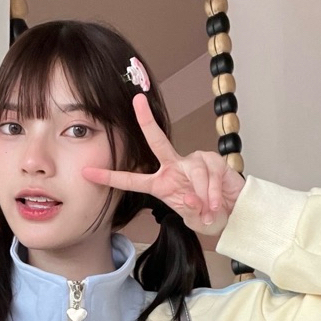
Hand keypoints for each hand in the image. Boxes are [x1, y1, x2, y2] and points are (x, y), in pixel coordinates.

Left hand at [82, 94, 245, 236]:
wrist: (232, 211)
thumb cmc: (207, 213)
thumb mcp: (193, 219)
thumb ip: (189, 211)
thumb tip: (192, 199)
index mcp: (160, 183)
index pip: (131, 179)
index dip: (109, 177)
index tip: (87, 172)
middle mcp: (174, 167)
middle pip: (157, 141)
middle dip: (147, 121)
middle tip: (138, 102)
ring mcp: (194, 160)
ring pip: (195, 173)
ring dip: (203, 197)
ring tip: (208, 210)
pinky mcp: (214, 159)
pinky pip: (210, 177)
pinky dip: (214, 195)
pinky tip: (216, 204)